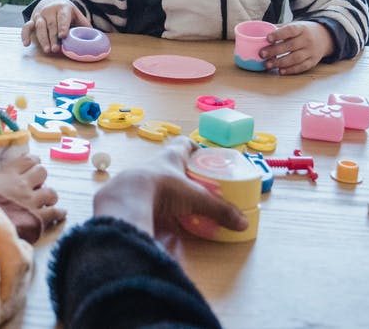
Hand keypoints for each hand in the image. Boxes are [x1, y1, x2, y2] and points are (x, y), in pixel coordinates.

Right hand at [0, 154, 65, 230]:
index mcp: (8, 174)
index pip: (28, 160)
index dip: (32, 161)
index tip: (31, 165)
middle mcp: (23, 185)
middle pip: (42, 172)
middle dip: (41, 177)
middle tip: (37, 184)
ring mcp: (32, 202)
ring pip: (52, 192)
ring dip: (50, 196)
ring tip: (46, 200)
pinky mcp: (38, 219)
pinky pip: (55, 213)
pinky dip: (58, 213)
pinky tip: (60, 214)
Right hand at [20, 0, 86, 53]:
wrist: (52, 0)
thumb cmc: (66, 12)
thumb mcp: (76, 14)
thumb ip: (84, 24)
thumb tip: (94, 35)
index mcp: (63, 8)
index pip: (62, 17)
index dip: (62, 26)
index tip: (63, 36)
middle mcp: (50, 10)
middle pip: (51, 25)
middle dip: (53, 38)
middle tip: (56, 49)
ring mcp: (40, 15)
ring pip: (39, 27)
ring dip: (43, 39)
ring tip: (47, 50)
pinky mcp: (32, 19)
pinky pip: (26, 27)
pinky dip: (25, 35)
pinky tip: (26, 44)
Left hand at [92, 137, 246, 237]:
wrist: (126, 200)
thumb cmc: (163, 188)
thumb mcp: (196, 199)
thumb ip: (219, 210)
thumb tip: (242, 224)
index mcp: (170, 156)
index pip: (184, 144)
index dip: (195, 148)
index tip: (203, 156)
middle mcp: (153, 163)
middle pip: (170, 162)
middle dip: (183, 172)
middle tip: (197, 184)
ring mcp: (139, 178)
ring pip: (155, 179)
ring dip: (166, 188)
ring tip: (179, 202)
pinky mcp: (127, 194)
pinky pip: (143, 196)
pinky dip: (152, 204)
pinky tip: (159, 214)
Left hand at [262, 20, 334, 74]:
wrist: (324, 37)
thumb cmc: (302, 32)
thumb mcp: (295, 26)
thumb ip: (280, 29)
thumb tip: (259, 32)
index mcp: (301, 28)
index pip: (290, 30)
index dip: (279, 34)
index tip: (267, 38)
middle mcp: (307, 40)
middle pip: (291, 46)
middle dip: (275, 51)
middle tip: (262, 54)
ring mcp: (311, 51)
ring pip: (295, 58)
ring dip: (280, 62)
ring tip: (267, 64)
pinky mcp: (313, 61)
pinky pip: (302, 67)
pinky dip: (290, 70)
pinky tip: (280, 70)